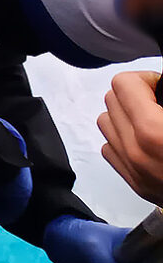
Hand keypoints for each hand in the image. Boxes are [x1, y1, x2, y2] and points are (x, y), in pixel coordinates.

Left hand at [99, 71, 162, 206]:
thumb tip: (162, 85)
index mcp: (153, 131)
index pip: (123, 84)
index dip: (145, 79)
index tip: (160, 86)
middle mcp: (136, 150)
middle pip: (111, 100)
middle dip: (133, 94)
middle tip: (158, 100)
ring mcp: (133, 168)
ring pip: (106, 123)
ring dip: (124, 115)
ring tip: (150, 118)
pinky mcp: (135, 183)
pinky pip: (110, 149)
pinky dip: (122, 139)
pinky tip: (146, 140)